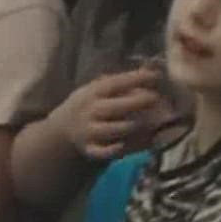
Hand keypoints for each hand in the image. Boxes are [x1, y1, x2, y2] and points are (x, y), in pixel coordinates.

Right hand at [54, 68, 180, 160]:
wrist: (63, 128)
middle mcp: (90, 111)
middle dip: (137, 102)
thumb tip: (151, 68)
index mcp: (92, 93)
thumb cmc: (91, 104)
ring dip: (134, 126)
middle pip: (114, 107)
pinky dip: (116, 150)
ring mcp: (89, 131)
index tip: (155, 76)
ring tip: (152, 123)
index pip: (114, 84)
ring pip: (113, 130)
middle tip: (156, 98)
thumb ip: (122, 82)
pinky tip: (131, 144)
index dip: (135, 79)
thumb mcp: (99, 89)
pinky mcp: (90, 149)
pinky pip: (104, 152)